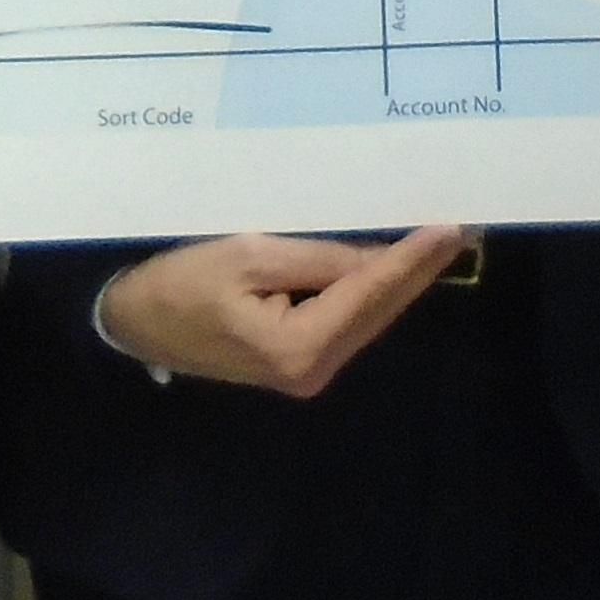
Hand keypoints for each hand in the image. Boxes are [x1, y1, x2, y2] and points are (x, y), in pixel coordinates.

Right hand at [100, 224, 468, 395]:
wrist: (136, 322)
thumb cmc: (182, 284)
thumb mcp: (251, 255)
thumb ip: (320, 260)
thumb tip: (378, 258)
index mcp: (298, 348)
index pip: (368, 292)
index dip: (412, 259)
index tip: (452, 228)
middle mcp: (313, 370)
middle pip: (377, 310)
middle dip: (420, 270)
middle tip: (464, 229)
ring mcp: (308, 371)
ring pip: (368, 317)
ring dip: (403, 280)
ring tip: (443, 242)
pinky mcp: (300, 361)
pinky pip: (348, 321)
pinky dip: (374, 292)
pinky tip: (399, 266)